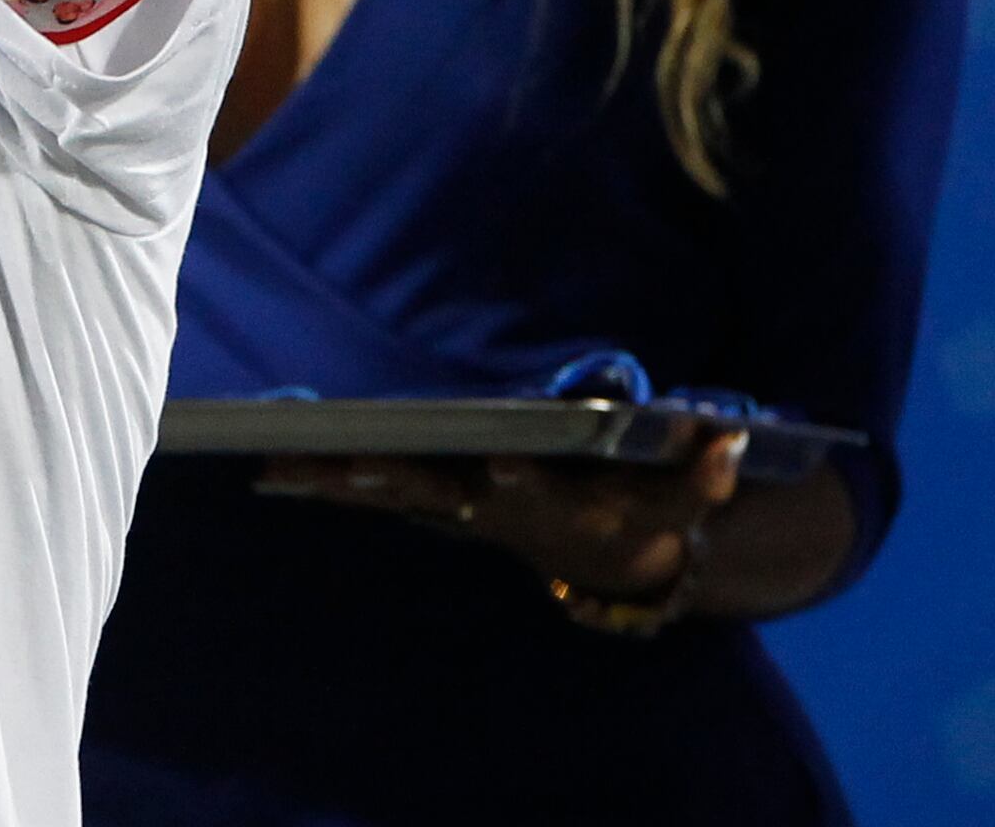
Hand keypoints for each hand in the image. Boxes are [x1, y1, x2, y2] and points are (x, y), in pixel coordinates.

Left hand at [258, 428, 751, 605]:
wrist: (615, 559)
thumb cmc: (649, 509)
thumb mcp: (686, 496)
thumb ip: (704, 472)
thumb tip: (724, 435)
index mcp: (555, 506)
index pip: (536, 493)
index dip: (520, 482)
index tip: (500, 462)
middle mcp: (495, 512)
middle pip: (439, 497)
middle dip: (394, 483)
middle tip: (346, 467)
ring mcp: (458, 508)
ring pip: (390, 494)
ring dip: (336, 483)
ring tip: (274, 466)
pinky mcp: (435, 500)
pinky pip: (373, 489)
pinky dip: (327, 481)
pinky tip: (271, 469)